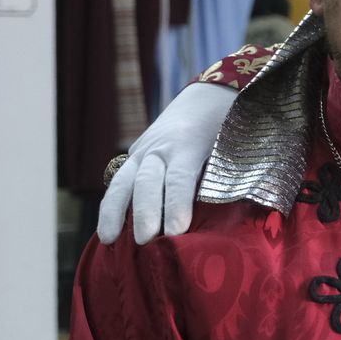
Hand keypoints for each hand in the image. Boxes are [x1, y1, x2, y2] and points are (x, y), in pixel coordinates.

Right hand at [97, 82, 236, 244]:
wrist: (206, 97)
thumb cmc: (228, 127)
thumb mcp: (233, 145)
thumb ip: (229, 175)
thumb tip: (233, 222)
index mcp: (189, 143)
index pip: (180, 177)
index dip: (176, 204)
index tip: (176, 231)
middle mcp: (160, 146)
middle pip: (147, 181)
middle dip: (144, 212)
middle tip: (145, 242)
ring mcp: (143, 150)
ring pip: (122, 181)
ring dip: (114, 211)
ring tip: (109, 240)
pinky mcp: (133, 157)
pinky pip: (118, 182)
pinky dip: (111, 206)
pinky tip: (107, 232)